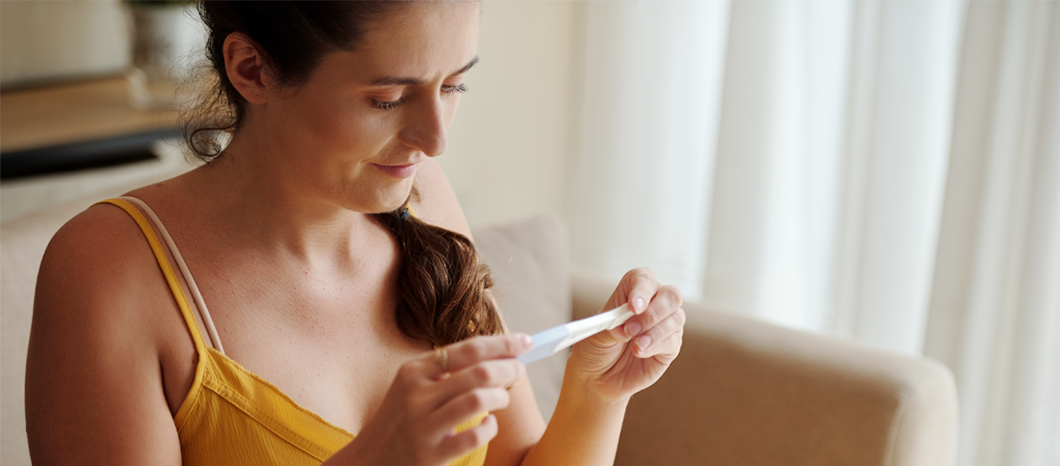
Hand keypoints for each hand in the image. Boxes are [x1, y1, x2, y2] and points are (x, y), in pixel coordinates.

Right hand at [338, 334, 531, 465]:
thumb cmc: (402, 417)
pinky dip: (489, 428)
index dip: (502, 343)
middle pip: (479, 373)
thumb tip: (501, 355)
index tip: (526, 342)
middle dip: (509, 370)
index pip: (468, 349)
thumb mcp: (414, 386)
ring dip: (500, 397)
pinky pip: (473, 436)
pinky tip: (488, 424)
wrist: (370, 459)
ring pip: (477, 400)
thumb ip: (448, 370)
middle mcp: (416, 395)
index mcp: (414, 371)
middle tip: (519, 372)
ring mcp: (422, 426)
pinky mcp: (430, 455)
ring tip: (501, 399)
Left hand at [567, 268, 684, 402]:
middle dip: (653, 312)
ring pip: (676, 318)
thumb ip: (612, 325)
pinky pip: (673, 341)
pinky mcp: (670, 347)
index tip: (632, 307)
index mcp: (632, 292)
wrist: (597, 377)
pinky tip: (640, 352)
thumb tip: (626, 326)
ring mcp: (665, 325)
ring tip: (635, 344)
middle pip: (670, 295)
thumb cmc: (595, 349)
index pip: (644, 279)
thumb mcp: (596, 335)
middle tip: (631, 329)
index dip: (641, 290)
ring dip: (654, 331)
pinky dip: (656, 346)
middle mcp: (653, 304)